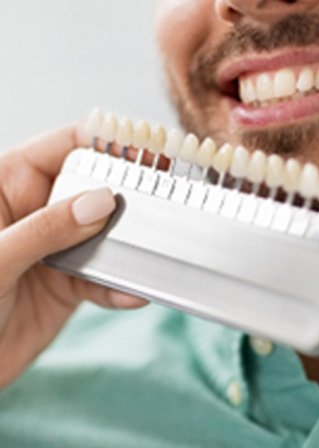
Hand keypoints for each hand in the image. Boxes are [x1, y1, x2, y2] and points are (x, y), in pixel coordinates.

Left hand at [0, 125, 147, 387]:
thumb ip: (48, 228)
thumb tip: (102, 201)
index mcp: (8, 186)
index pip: (64, 146)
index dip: (106, 143)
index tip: (147, 151)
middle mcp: (35, 212)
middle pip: (93, 189)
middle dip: (128, 196)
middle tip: (164, 201)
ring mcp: (54, 249)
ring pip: (105, 235)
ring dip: (129, 247)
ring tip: (153, 253)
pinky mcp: (67, 285)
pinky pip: (102, 278)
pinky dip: (120, 286)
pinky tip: (132, 294)